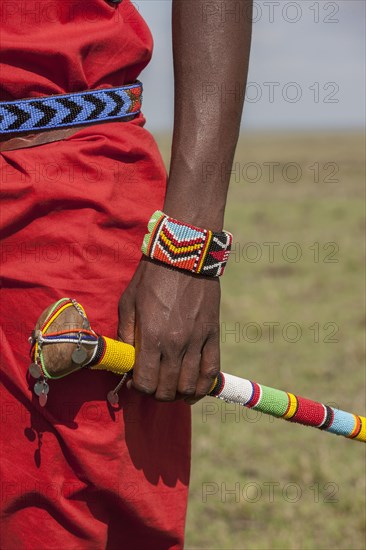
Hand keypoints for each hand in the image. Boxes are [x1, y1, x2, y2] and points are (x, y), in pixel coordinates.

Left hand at [118, 257, 219, 402]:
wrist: (183, 255)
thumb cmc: (150, 278)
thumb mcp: (128, 303)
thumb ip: (125, 334)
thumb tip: (126, 360)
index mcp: (151, 337)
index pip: (146, 382)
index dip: (139, 387)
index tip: (136, 380)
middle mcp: (175, 344)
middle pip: (167, 389)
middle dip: (157, 393)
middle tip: (154, 383)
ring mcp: (197, 341)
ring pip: (190, 385)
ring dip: (180, 393)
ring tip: (173, 388)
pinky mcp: (212, 335)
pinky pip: (212, 370)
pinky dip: (204, 385)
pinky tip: (194, 387)